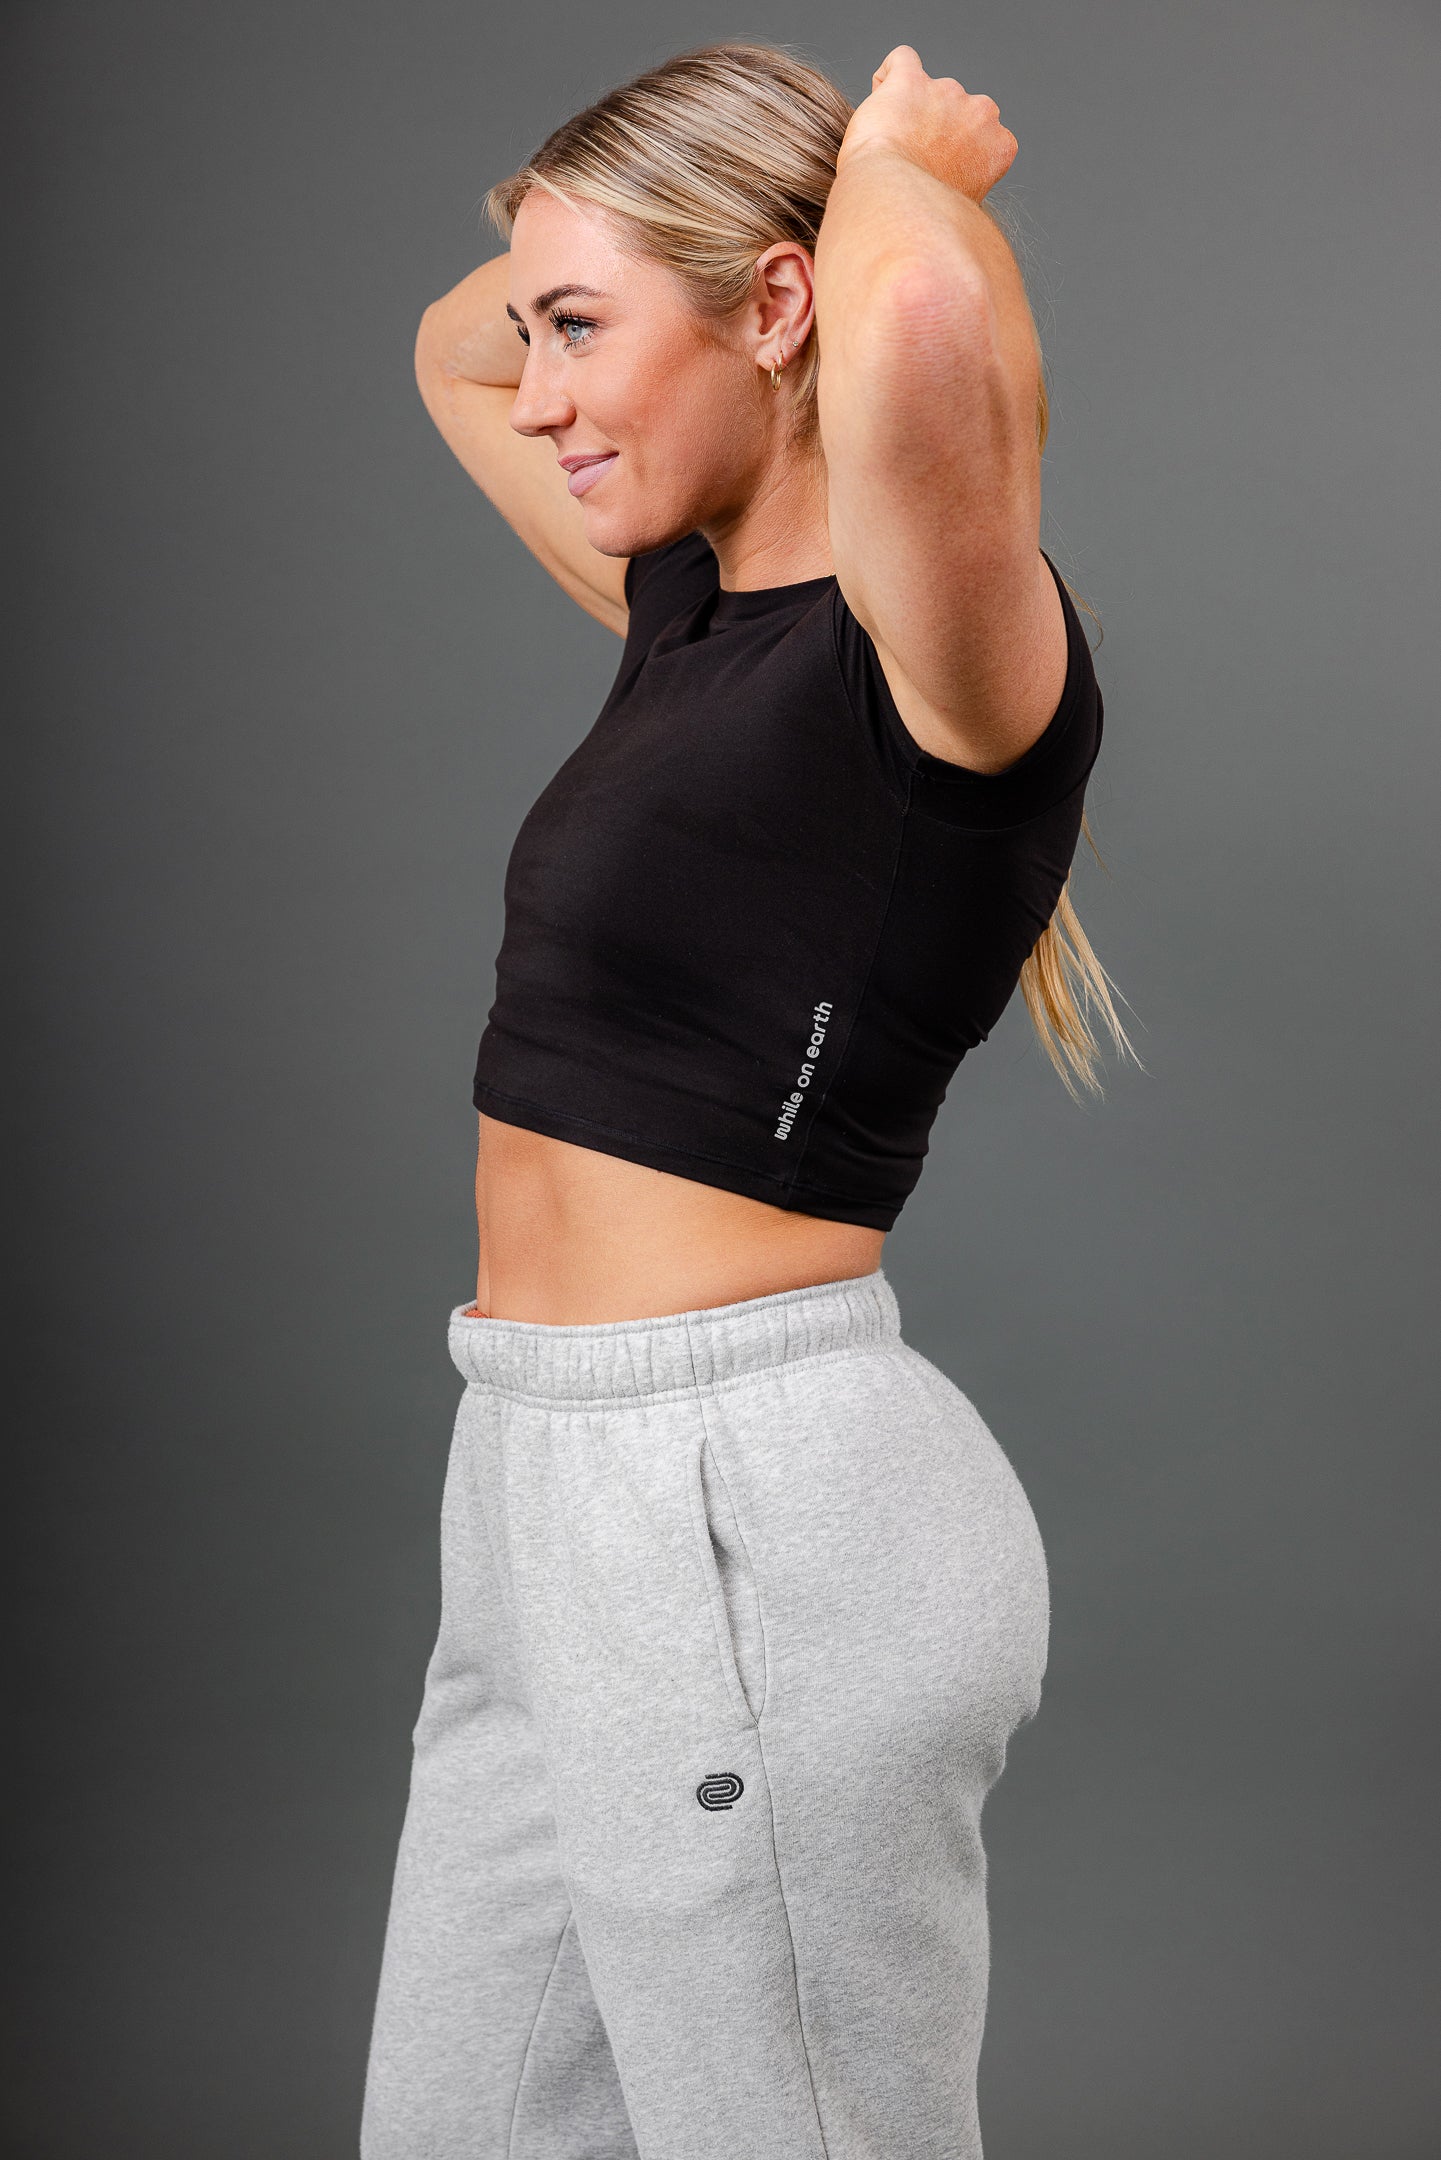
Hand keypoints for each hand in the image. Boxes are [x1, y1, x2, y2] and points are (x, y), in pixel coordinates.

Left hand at [836, 45, 1017, 200]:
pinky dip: (888, 78)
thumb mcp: (962, 205)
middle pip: (957, 112)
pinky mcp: (911, 80)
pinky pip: (901, 61)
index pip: (982, 137)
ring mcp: (948, 92)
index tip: (938, 171)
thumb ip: (964, 178)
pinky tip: (880, 101)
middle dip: (937, 129)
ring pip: (928, 92)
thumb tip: (943, 182)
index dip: (957, 153)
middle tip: (912, 160)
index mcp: (1000, 146)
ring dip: (910, 112)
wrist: (894, 204)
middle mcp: (982, 113)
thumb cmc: (924, 215)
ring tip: (889, 146)